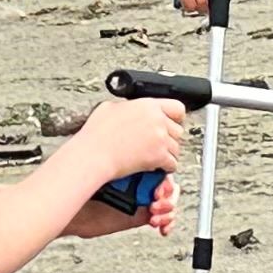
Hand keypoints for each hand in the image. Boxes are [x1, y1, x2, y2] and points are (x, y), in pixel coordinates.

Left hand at [63, 179, 174, 240]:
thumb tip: (142, 164)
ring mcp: (141, 200)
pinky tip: (161, 227)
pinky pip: (163, 218)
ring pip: (168, 202)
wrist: (74, 214)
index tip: (158, 190)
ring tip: (155, 216)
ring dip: (167, 210)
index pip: (158, 170)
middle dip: (167, 196)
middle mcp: (139, 182)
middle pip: (167, 185)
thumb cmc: (83, 193)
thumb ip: (123, 171)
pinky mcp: (141, 216)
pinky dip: (167, 222)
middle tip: (156, 203)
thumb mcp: (105, 177)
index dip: (164, 181)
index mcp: (133, 168)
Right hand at [74, 92, 192, 184]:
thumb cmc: (97, 134)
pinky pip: (172, 164)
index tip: (172, 123)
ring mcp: (160, 138)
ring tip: (156, 156)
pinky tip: (156, 166)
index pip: (177, 108)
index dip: (175, 118)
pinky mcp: (159, 156)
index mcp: (148, 105)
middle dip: (170, 138)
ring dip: (168, 154)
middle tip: (159, 143)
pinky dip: (166, 167)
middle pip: (178, 130)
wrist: (94, 154)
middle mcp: (157, 120)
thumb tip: (128, 109)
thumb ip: (127, 107)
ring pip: (176, 148)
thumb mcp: (110, 107)